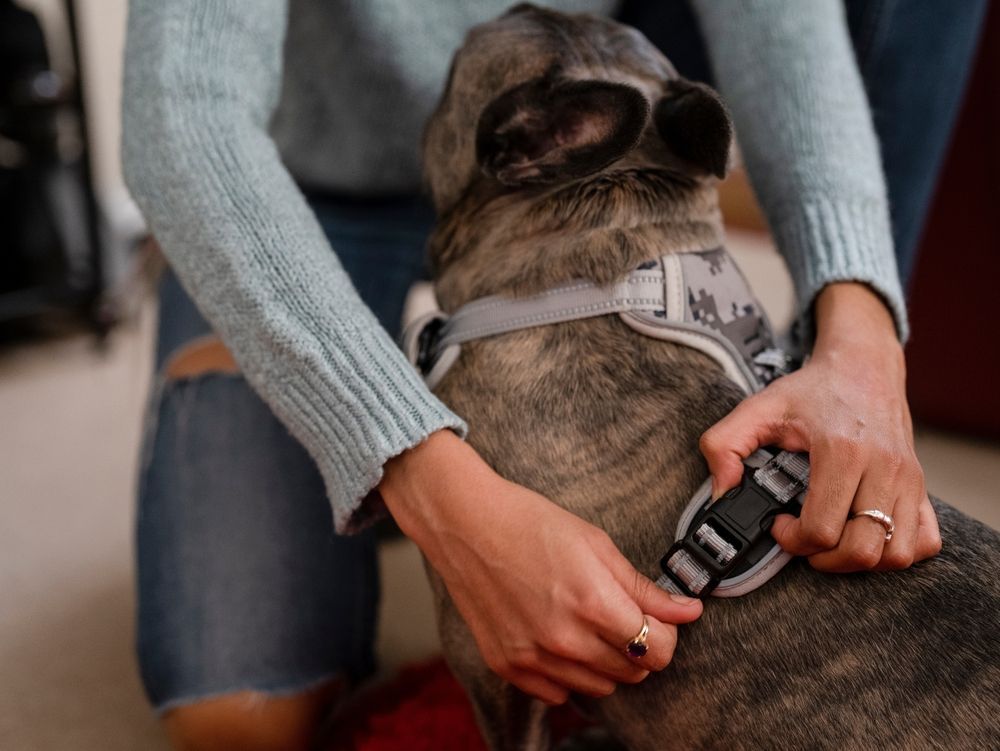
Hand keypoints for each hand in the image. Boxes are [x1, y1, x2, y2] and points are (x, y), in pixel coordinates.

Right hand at [379, 430, 701, 704]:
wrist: (465, 523)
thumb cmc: (529, 523)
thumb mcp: (596, 544)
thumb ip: (644, 587)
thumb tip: (689, 611)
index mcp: (594, 603)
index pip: (659, 650)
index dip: (666, 633)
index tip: (658, 619)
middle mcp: (565, 639)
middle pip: (633, 672)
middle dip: (639, 647)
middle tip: (622, 616)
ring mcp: (533, 657)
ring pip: (599, 688)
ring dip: (606, 663)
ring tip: (589, 625)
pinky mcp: (508, 665)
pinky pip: (557, 695)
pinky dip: (567, 675)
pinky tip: (559, 639)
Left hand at [699, 282, 941, 572]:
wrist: (863, 365)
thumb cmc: (812, 390)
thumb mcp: (758, 408)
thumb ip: (724, 445)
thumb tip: (721, 493)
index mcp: (842, 451)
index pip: (822, 529)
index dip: (792, 540)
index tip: (779, 523)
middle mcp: (883, 468)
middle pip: (863, 549)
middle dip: (825, 558)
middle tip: (803, 539)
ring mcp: (909, 479)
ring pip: (897, 554)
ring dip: (861, 560)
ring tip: (833, 540)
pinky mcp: (922, 486)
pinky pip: (925, 541)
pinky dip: (897, 551)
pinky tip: (867, 535)